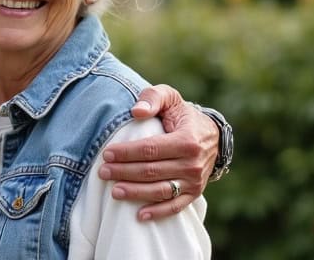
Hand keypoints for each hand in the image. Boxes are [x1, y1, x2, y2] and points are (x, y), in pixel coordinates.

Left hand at [98, 84, 218, 220]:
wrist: (211, 135)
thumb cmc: (182, 114)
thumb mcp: (170, 98)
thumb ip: (152, 99)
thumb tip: (136, 112)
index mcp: (187, 140)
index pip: (151, 149)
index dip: (127, 153)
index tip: (106, 154)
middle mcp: (192, 163)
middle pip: (152, 171)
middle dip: (124, 172)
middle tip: (103, 172)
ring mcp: (195, 181)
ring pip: (160, 190)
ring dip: (135, 193)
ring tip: (114, 192)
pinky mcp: (194, 193)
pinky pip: (175, 206)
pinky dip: (157, 212)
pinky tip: (139, 215)